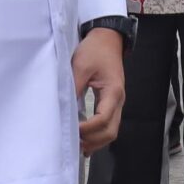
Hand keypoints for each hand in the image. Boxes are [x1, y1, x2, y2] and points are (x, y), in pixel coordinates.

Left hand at [74, 30, 125, 154]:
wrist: (107, 38)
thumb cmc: (95, 50)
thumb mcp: (81, 66)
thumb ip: (74, 87)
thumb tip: (64, 109)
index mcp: (113, 91)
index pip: (103, 119)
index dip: (88, 129)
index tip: (71, 131)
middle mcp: (119, 100)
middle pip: (111, 131)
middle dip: (93, 140)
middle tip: (74, 144)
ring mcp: (117, 103)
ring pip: (111, 130)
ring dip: (96, 141)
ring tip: (77, 145)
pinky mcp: (112, 102)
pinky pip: (108, 124)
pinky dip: (98, 134)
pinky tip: (85, 139)